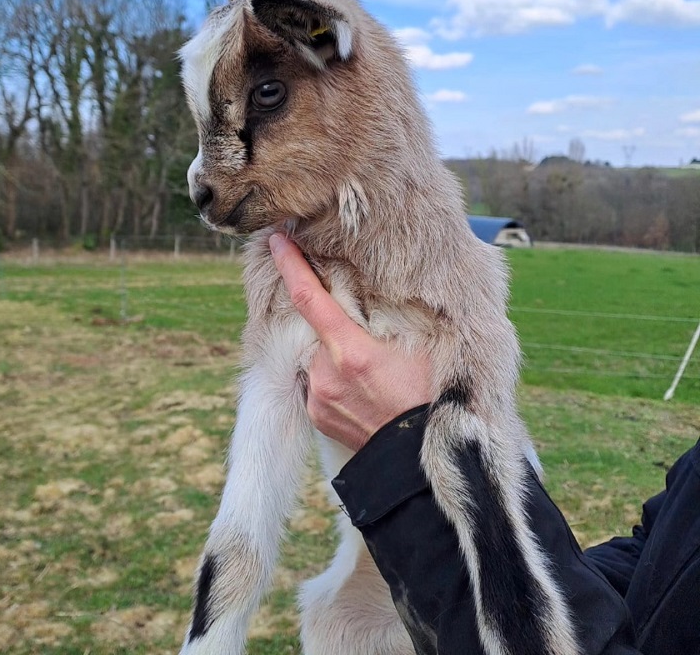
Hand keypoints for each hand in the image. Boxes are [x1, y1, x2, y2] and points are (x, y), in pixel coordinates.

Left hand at [269, 233, 432, 450]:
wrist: (413, 460)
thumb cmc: (425, 397)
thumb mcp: (417, 345)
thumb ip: (388, 314)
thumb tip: (372, 283)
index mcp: (350, 351)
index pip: (308, 297)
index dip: (290, 265)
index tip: (276, 241)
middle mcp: (324, 372)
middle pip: (312, 326)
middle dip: (323, 315)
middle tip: (349, 318)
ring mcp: (316, 395)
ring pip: (314, 353)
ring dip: (330, 348)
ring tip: (364, 365)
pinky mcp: (314, 414)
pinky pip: (315, 380)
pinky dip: (329, 373)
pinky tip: (357, 384)